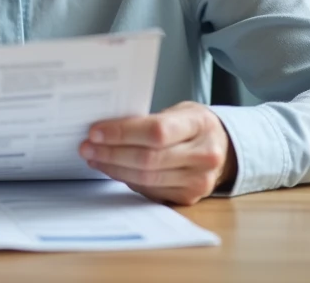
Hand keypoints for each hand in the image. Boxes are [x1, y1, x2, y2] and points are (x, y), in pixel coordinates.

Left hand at [79, 101, 236, 205]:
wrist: (223, 147)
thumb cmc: (194, 125)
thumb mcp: (179, 111)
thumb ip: (149, 120)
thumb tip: (105, 129)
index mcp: (201, 125)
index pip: (156, 131)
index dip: (122, 133)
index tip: (95, 131)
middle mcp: (205, 155)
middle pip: (148, 159)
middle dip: (111, 153)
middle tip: (87, 147)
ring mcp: (199, 180)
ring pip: (147, 178)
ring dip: (114, 169)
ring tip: (94, 158)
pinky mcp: (189, 197)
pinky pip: (150, 191)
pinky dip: (127, 180)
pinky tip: (112, 169)